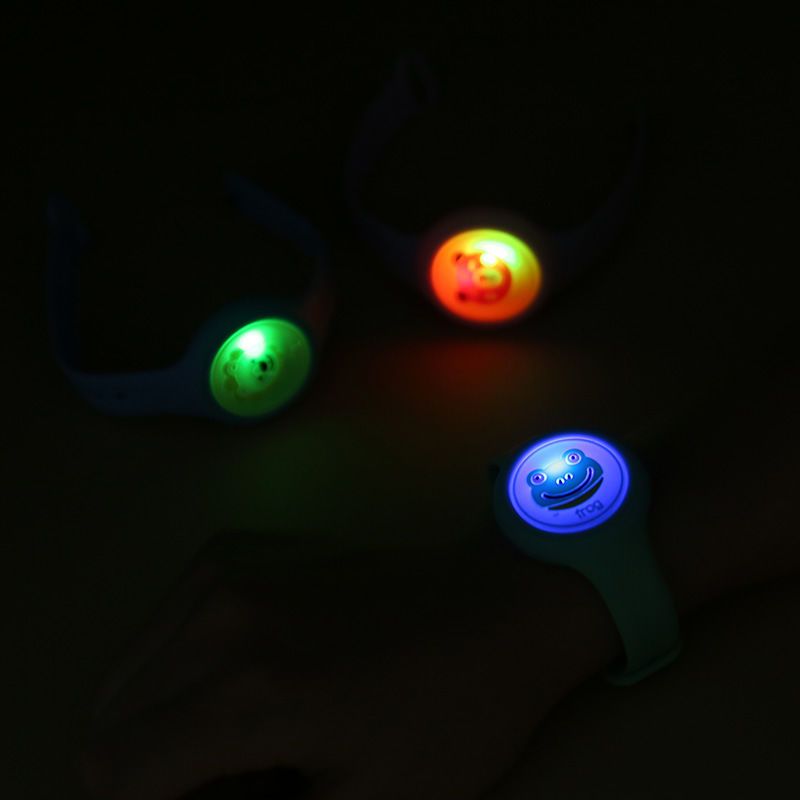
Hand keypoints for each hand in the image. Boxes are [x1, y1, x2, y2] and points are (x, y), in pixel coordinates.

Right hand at [80, 533, 613, 799]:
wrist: (500, 603)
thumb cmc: (452, 714)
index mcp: (247, 690)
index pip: (113, 771)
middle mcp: (217, 615)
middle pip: (114, 722)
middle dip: (156, 773)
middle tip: (240, 783)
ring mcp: (228, 569)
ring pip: (136, 673)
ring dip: (165, 721)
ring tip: (247, 737)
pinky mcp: (241, 547)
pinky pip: (168, 626)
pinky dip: (180, 671)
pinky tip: (248, 681)